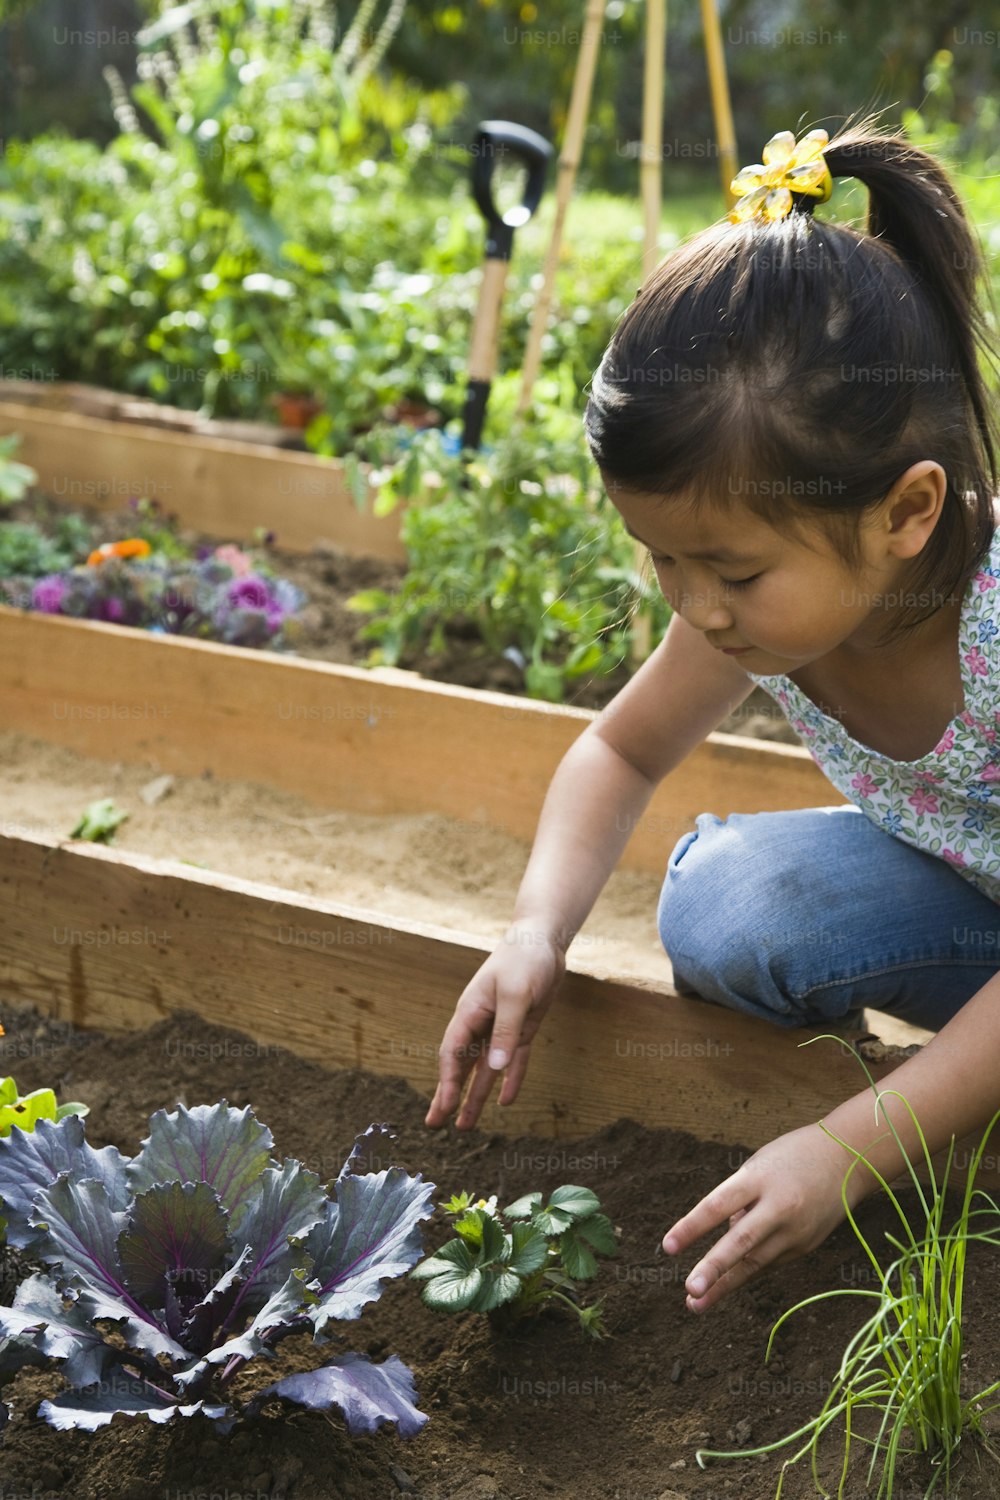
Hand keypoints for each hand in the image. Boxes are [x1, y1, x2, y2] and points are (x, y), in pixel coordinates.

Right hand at [424, 920, 565, 1130]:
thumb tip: (495, 1068)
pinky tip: (505, 1101)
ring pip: (485, 1069)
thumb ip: (506, 1031)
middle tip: (434, 1123)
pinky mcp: (521, 1028)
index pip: (452, 1053)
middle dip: (448, 1095)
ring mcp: (500, 1027)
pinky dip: (510, 1079)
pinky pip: (513, 1060)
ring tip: (464, 1125)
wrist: (542, 940)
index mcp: (470, 1012)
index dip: (447, 1082)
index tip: (444, 1107)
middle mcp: (481, 1023)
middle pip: (460, 1066)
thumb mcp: (516, 994)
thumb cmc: (524, 959)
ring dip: (475, 1096)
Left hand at [662, 1123, 854, 1311]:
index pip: (718, 1204)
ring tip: (696, 1304)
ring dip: (724, 1286)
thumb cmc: (790, 1158)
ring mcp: (796, 1230)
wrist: (847, 1160)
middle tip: (689, 1290)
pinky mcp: (806, 1246)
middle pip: (741, 1240)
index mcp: (759, 1178)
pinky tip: (726, 1284)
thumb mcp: (757, 1166)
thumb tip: (723, 1242)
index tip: (667, 1248)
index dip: (691, 1227)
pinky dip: (747, 1272)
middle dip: (715, 1267)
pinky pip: (769, 1261)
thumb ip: (737, 1200)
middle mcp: (779, 1207)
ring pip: (755, 1262)